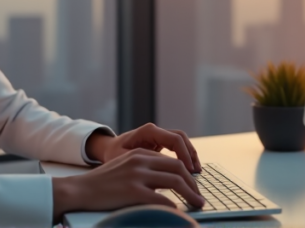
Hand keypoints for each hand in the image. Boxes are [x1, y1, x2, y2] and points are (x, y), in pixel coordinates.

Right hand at [52, 149, 204, 219]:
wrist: (79, 190)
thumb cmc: (103, 184)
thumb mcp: (125, 167)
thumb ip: (145, 170)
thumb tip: (168, 183)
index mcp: (140, 153)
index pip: (172, 160)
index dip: (188, 174)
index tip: (194, 186)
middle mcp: (140, 160)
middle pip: (178, 168)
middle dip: (193, 183)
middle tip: (200, 197)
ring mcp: (137, 175)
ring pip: (174, 181)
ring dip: (190, 194)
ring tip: (197, 204)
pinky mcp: (132, 191)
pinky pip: (161, 199)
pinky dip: (173, 206)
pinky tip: (177, 212)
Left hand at [86, 123, 201, 172]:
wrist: (108, 149)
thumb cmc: (113, 154)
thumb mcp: (125, 159)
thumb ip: (143, 163)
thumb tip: (160, 173)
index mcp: (148, 131)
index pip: (174, 139)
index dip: (184, 154)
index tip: (188, 170)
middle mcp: (155, 131)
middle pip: (181, 138)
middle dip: (190, 154)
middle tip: (195, 172)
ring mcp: (159, 135)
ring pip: (182, 141)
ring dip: (190, 155)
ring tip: (196, 172)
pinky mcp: (161, 143)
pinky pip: (178, 147)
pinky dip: (185, 156)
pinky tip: (189, 170)